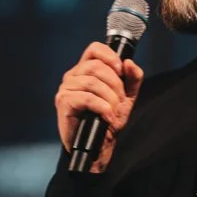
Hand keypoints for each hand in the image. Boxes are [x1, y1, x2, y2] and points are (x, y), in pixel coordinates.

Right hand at [54, 41, 144, 169]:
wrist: (97, 147)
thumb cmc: (107, 122)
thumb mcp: (126, 98)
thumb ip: (132, 79)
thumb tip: (129, 63)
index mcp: (84, 71)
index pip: (94, 49)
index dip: (110, 56)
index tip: (121, 71)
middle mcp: (72, 76)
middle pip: (96, 66)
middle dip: (115, 84)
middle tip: (120, 101)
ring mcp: (66, 88)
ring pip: (93, 82)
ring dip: (110, 98)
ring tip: (113, 111)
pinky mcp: (64, 102)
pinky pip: (88, 97)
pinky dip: (103, 107)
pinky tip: (107, 117)